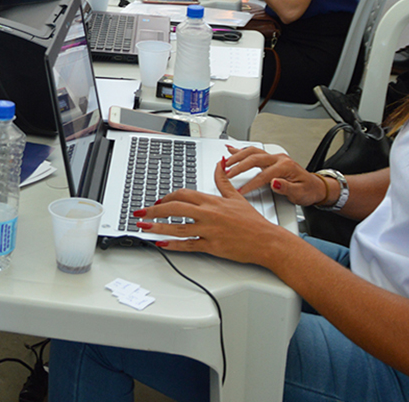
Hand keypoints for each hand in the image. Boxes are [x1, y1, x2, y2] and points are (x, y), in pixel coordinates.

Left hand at [134, 156, 296, 263]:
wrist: (267, 240)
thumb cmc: (253, 222)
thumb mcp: (236, 197)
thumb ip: (223, 180)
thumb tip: (219, 163)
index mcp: (212, 200)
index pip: (183, 194)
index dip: (167, 197)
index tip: (158, 201)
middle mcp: (208, 214)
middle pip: (174, 208)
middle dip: (154, 209)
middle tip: (140, 212)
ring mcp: (209, 230)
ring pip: (177, 227)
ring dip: (157, 227)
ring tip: (143, 226)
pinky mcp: (212, 246)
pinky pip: (188, 245)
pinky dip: (173, 245)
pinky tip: (161, 244)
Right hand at [222, 145, 328, 204]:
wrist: (314, 186)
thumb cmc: (307, 190)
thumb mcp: (299, 193)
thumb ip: (286, 188)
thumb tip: (274, 182)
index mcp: (285, 166)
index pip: (264, 175)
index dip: (251, 184)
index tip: (241, 191)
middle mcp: (279, 159)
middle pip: (254, 158)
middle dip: (239, 166)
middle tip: (227, 174)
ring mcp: (274, 157)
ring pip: (252, 152)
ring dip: (237, 156)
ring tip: (226, 163)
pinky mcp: (271, 159)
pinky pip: (253, 151)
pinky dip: (241, 150)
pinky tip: (231, 149)